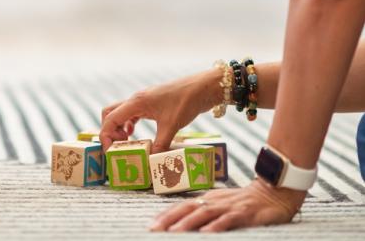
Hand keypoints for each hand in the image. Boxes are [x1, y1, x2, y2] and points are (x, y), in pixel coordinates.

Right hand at [100, 68, 220, 151]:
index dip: (106, 135)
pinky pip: (132, 114)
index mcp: (136, 103)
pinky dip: (129, 125)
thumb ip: (160, 144)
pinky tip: (135, 134)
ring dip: (119, 128)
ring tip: (127, 143)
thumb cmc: (185, 102)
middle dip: (109, 131)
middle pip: (110, 113)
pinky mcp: (151, 104)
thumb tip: (151, 161)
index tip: (111, 151)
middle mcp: (136, 100)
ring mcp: (143, 101)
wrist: (201, 88)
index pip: (110, 118)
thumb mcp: (172, 126)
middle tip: (119, 146)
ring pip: (121, 114)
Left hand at [150, 178, 305, 231]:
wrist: (274, 192)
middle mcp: (214, 201)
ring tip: (173, 232)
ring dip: (187, 223)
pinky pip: (228, 220)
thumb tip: (185, 224)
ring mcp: (228, 206)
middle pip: (187, 208)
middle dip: (169, 219)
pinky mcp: (244, 213)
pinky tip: (207, 233)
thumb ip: (206, 213)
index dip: (166, 215)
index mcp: (207, 199)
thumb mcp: (223, 206)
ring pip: (203, 214)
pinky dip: (216, 226)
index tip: (151, 225)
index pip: (182, 206)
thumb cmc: (245, 202)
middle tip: (154, 230)